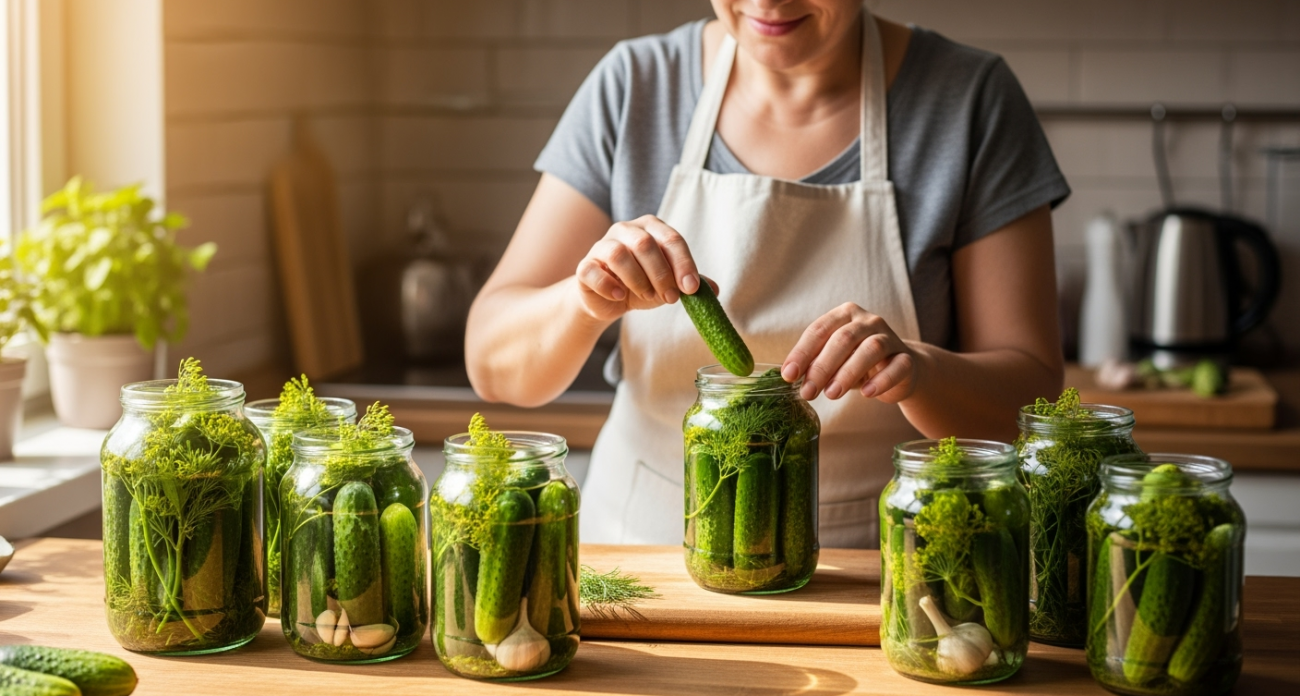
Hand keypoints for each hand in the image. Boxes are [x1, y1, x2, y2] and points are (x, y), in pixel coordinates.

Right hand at [574, 215, 701, 322]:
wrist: (608, 299)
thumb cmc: (642, 284)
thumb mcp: (669, 283)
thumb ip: (689, 283)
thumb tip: (713, 289)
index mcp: (650, 228)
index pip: (671, 239)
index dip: (683, 264)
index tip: (691, 289)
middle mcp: (625, 230)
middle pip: (645, 244)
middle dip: (662, 274)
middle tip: (670, 298)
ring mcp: (602, 246)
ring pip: (619, 254)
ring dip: (637, 280)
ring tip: (647, 297)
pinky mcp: (585, 266)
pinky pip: (593, 271)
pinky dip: (609, 286)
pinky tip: (620, 297)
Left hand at [781, 303, 919, 402]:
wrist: (900, 370)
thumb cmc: (858, 362)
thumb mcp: (833, 360)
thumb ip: (814, 363)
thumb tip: (789, 376)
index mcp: (845, 315)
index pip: (819, 330)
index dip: (802, 353)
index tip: (789, 376)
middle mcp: (868, 321)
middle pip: (843, 339)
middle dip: (822, 366)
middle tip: (808, 392)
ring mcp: (890, 338)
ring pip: (870, 349)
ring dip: (847, 373)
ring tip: (831, 394)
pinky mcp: (907, 358)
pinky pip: (897, 366)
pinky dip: (881, 380)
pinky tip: (867, 393)